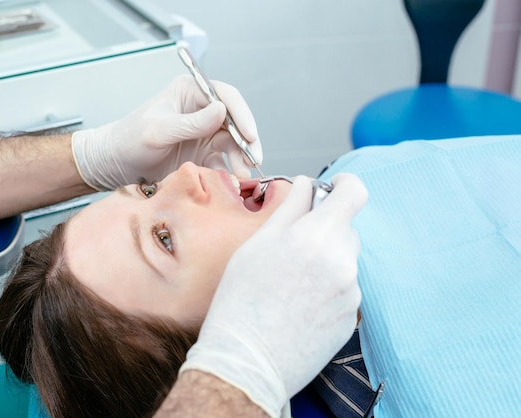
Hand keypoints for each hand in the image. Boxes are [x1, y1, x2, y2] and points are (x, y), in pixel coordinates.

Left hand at [71, 75, 261, 190]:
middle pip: (235, 122)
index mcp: (190, 92)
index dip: (241, 115)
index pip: (225, 97)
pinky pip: (223, 162)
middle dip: (246, 142)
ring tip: (242, 176)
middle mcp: (201, 110)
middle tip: (253, 160)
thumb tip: (222, 111)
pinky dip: (230, 171)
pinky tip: (232, 182)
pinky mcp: (203, 155)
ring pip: (232, 144)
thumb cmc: (129, 139)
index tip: (249, 135)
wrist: (115, 165)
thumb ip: (190, 123)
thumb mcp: (158, 131)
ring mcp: (204, 133)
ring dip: (240, 159)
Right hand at [179, 174, 367, 417]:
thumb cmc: (241, 300)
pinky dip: (326, 287)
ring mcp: (349, 293)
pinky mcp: (350, 317)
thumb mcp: (257, 244)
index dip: (343, 185)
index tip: (331, 188)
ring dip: (325, 259)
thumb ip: (289, 208)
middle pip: (346, 228)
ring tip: (290, 282)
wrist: (246, 361)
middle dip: (324, 228)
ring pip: (344, 259)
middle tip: (291, 246)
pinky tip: (298, 304)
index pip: (354, 193)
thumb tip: (307, 184)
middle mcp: (341, 263)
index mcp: (316, 237)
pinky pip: (343, 288)